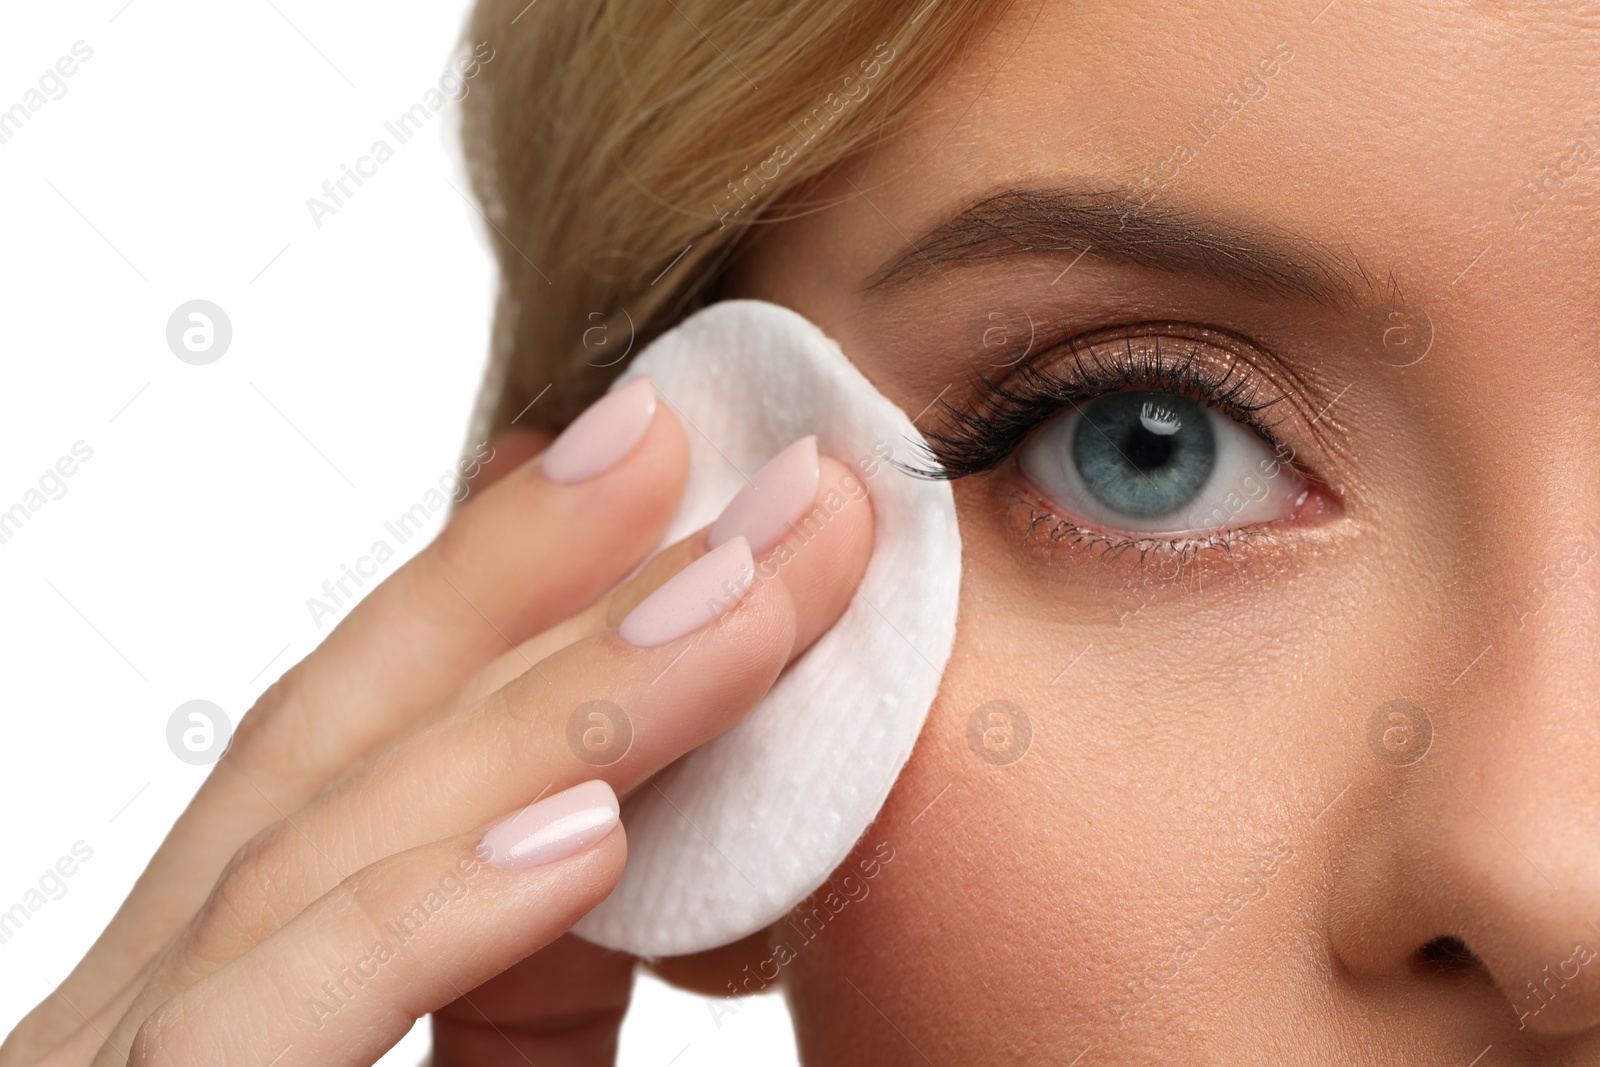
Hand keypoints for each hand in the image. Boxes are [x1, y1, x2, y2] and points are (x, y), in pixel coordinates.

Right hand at [2, 385, 872, 1066]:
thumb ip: (507, 999)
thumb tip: (634, 853)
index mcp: (215, 1000)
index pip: (357, 763)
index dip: (495, 607)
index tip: (644, 497)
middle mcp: (137, 1017)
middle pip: (340, 743)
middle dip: (530, 576)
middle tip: (701, 439)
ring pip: (319, 842)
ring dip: (551, 697)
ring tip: (729, 574)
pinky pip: (266, 1030)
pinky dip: (425, 915)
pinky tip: (587, 827)